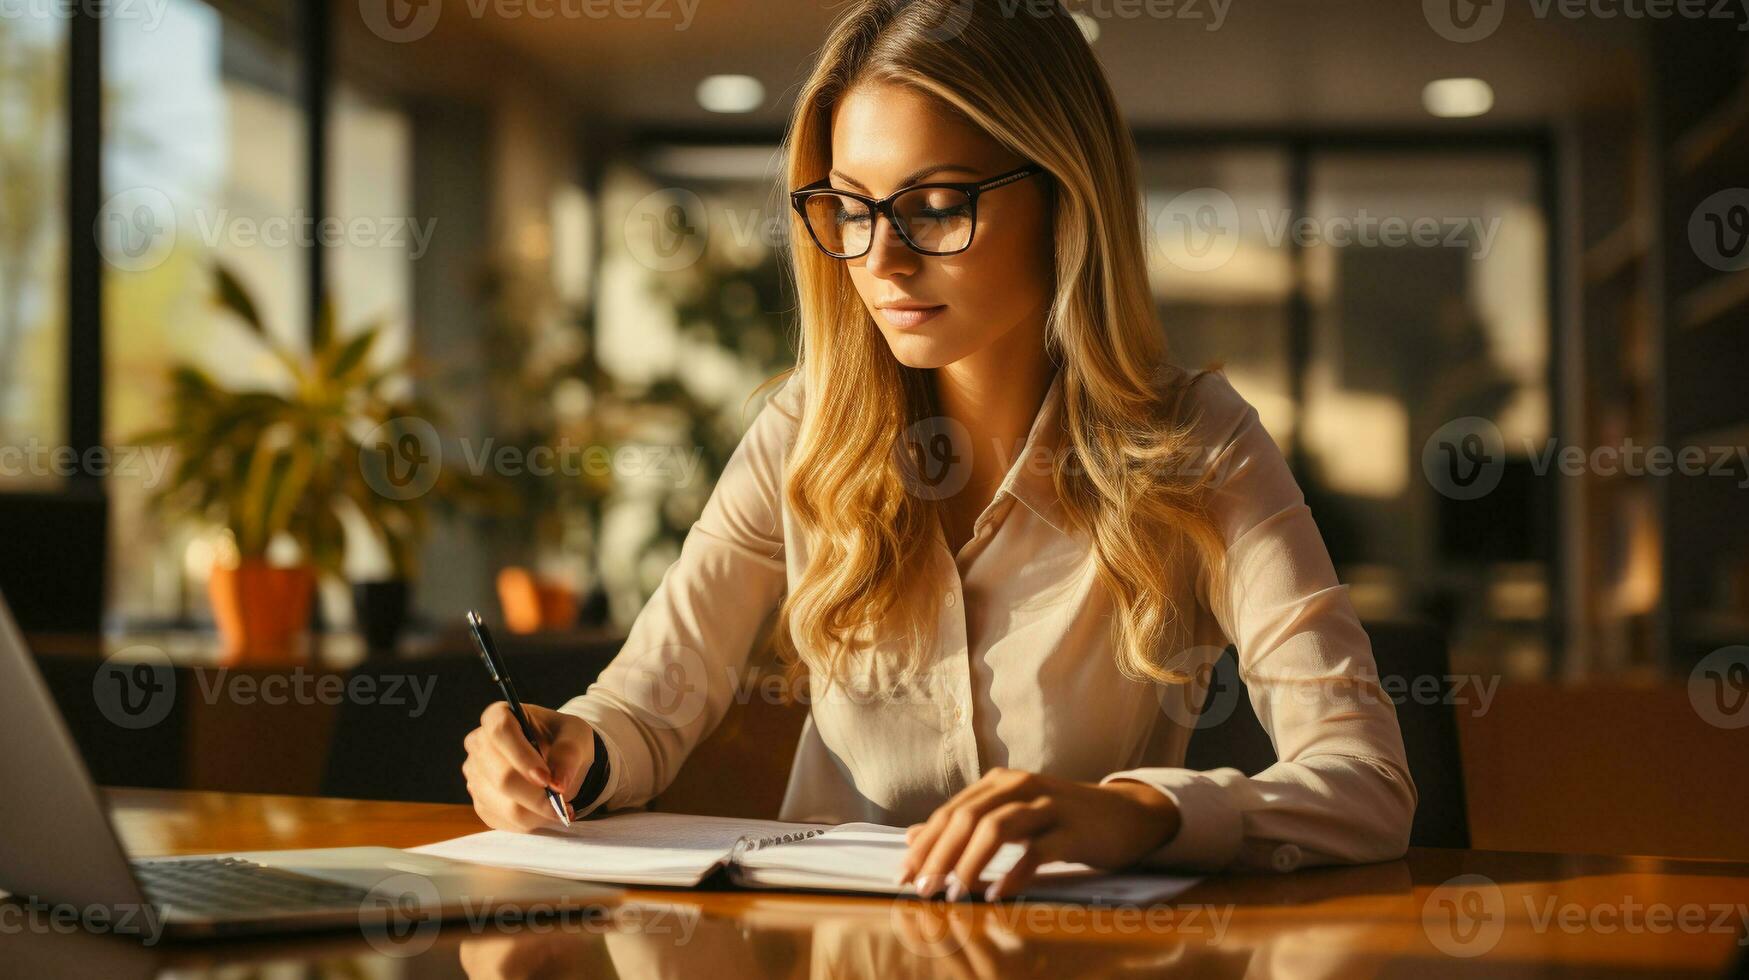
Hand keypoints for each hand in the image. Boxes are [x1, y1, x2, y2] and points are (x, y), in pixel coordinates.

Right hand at [462, 702, 594, 832]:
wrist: (556, 759)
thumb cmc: (563, 739)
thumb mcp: (575, 736)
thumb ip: (568, 754)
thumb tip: (558, 784)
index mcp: (498, 715)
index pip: (500, 732)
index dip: (522, 757)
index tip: (547, 778)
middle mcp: (479, 744)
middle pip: (501, 776)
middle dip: (536, 796)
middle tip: (563, 803)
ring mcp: (476, 776)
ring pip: (503, 805)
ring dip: (537, 812)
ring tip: (560, 807)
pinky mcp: (480, 802)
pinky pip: (504, 820)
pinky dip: (531, 821)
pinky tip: (545, 810)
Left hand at [897, 768, 1180, 900]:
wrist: (1125, 816)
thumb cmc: (1061, 820)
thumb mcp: (1011, 816)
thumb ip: (965, 824)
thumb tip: (913, 837)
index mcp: (1000, 782)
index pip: (952, 811)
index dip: (925, 844)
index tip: (906, 875)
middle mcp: (1021, 786)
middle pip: (968, 817)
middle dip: (940, 855)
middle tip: (924, 889)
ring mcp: (1049, 805)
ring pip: (998, 827)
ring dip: (970, 863)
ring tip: (955, 893)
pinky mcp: (1074, 829)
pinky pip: (1038, 850)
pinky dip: (1014, 872)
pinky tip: (998, 893)